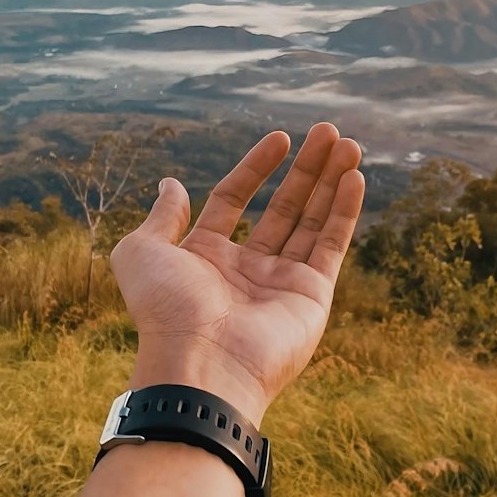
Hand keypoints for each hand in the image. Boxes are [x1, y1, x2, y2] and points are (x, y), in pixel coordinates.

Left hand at [109, 122, 365, 424]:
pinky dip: (345, 210)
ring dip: (331, 182)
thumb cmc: (165, 310)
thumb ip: (162, 217)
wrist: (200, 364)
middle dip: (306, 170)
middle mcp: (247, 270)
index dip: (256, 167)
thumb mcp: (142, 252)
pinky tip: (354, 177)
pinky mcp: (312, 296)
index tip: (281, 137)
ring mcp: (282, 283)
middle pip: (283, 207)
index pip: (235, 200)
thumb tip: (171, 184)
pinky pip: (332, 245)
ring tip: (349, 144)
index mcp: (206, 258)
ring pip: (312, 221)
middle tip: (329, 132)